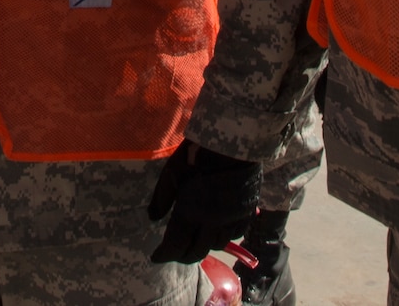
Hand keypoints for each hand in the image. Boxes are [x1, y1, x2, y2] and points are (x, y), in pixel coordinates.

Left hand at [146, 141, 261, 263]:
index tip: (156, 256)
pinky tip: (216, 230)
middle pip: (197, 252)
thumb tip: (152, 218)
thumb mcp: (171, 173)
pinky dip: (222, 237)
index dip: (164, 255)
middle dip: (182, 256)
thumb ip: (161, 199)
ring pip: (216, 245)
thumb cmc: (196, 154)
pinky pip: (234, 234)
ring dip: (203, 246)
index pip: (175, 246)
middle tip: (174, 254)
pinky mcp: (246, 212)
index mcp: (191, 213)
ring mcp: (231, 218)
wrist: (233, 142)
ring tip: (194, 241)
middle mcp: (212, 222)